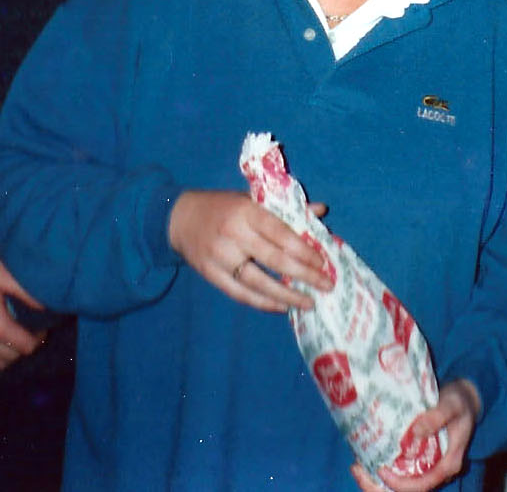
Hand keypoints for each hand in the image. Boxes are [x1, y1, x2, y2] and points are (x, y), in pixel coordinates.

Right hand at [0, 249, 44, 379]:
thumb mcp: (2, 273)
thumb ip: (27, 292)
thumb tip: (47, 308)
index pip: (27, 346)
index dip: (36, 338)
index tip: (37, 329)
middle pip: (9, 359)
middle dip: (20, 347)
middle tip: (21, 334)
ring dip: (1, 359)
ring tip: (4, 344)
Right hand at [167, 189, 332, 311]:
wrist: (179, 218)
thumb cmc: (223, 206)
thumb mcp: (252, 199)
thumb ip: (286, 208)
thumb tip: (321, 211)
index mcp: (246, 211)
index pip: (281, 233)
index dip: (303, 249)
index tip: (323, 262)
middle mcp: (234, 235)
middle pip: (274, 260)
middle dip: (304, 275)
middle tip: (326, 285)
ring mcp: (220, 257)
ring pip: (258, 282)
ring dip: (287, 295)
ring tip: (309, 303)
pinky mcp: (211, 275)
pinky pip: (241, 294)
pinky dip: (263, 303)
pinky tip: (282, 306)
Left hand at [350, 379, 480, 491]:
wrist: (463, 400)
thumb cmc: (459, 402)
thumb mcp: (453, 404)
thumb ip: (438, 416)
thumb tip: (416, 431)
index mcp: (449, 463)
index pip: (423, 484)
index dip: (401, 483)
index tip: (381, 470)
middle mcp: (437, 470)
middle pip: (409, 491)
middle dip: (380, 486)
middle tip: (357, 469)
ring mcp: (427, 466)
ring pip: (401, 484)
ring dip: (377, 481)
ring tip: (356, 466)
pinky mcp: (419, 459)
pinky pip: (399, 472)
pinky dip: (381, 469)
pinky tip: (365, 457)